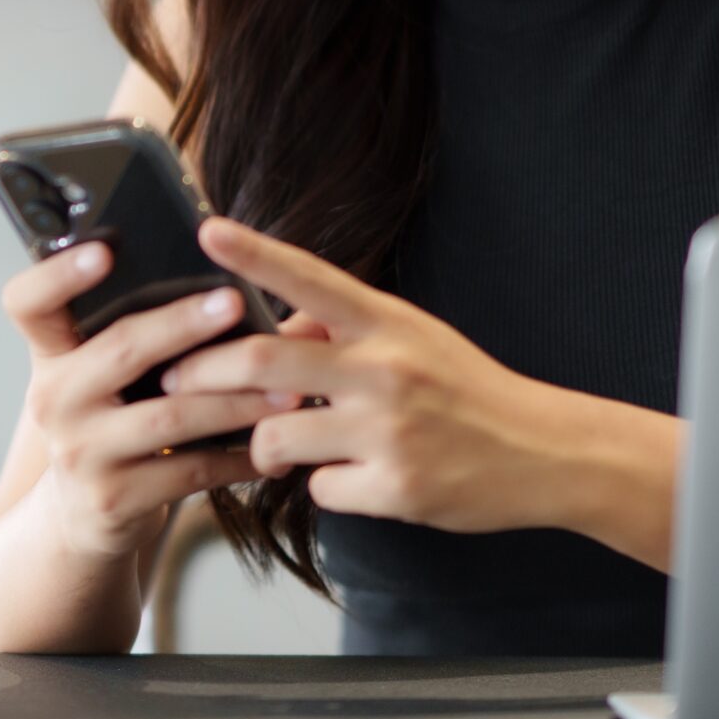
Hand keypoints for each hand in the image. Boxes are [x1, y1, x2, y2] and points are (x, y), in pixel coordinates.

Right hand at [0, 240, 271, 561]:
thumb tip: (233, 274)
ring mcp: (81, 452)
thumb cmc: (107, 420)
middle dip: (183, 323)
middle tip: (235, 301)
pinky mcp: (114, 499)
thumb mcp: (97, 374)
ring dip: (235, 401)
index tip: (104, 250)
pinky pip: (190, 472)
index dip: (58, 274)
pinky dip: (238, 458)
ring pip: (170, 416)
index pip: (27, 303)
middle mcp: (54, 399)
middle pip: (120, 349)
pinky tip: (272, 446)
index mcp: (50, 354)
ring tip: (287, 387)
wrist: (79, 516)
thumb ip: (136, 326)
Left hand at [157, 216, 577, 531]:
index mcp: (388, 323)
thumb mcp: (412, 337)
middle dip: (204, 373)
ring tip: (276, 444)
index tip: (208, 230)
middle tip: (174, 377)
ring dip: (262, 445)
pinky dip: (323, 485)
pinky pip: (320, 489)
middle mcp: (385, 370)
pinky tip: (352, 476)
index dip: (255, 254)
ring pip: (277, 436)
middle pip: (264, 363)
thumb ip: (344, 329)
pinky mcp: (395, 489)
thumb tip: (278, 326)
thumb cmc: (467, 389)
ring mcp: (389, 431)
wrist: (543, 452)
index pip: (311, 278)